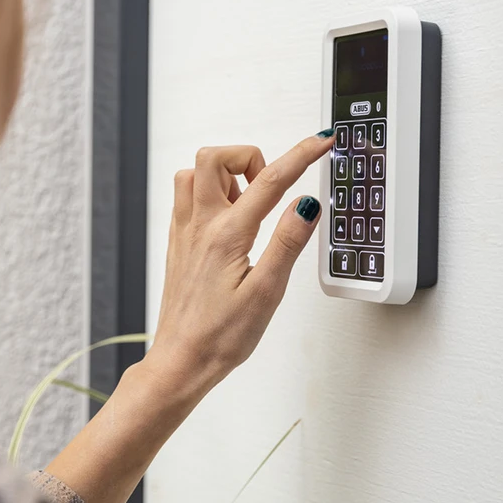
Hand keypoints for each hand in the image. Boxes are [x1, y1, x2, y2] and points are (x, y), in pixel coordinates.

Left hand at [45, 130, 333, 502]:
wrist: (181, 361)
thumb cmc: (221, 337)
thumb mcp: (266, 294)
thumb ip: (286, 243)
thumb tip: (306, 204)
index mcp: (226, 236)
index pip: (270, 180)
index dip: (302, 154)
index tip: (323, 141)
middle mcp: (200, 226)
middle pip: (215, 157)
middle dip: (249, 159)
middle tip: (271, 189)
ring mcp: (184, 232)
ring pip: (194, 173)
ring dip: (225, 175)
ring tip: (249, 206)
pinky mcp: (178, 242)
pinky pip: (187, 196)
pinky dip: (210, 193)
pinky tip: (229, 222)